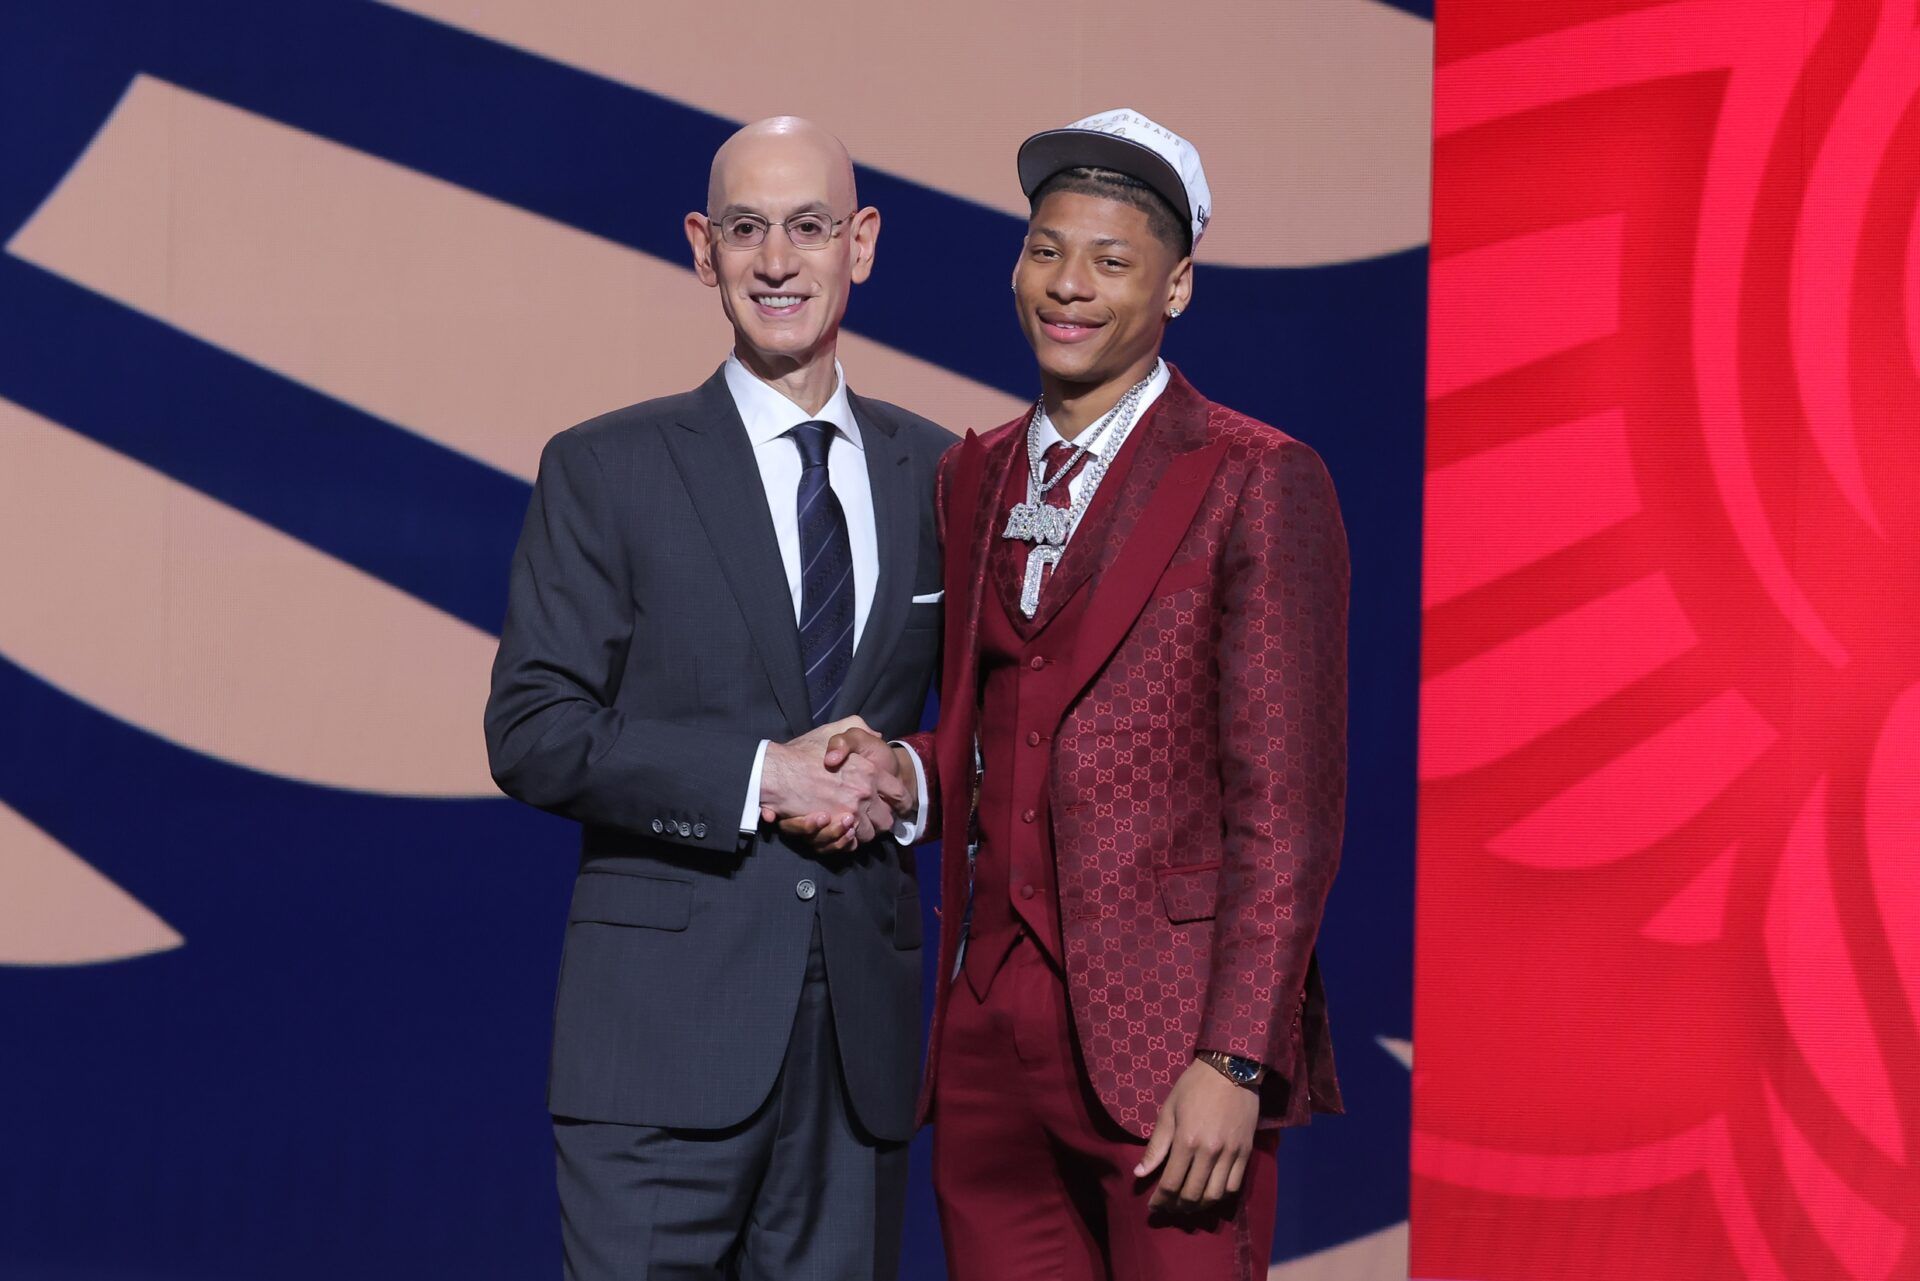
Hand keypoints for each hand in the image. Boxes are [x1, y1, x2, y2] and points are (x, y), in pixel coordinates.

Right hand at [758, 717, 906, 851]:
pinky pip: (850, 843)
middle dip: (880, 821)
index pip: (900, 795)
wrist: (776, 771)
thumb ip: (859, 728)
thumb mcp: (834, 731)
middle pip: (887, 820)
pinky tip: (842, 833)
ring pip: (869, 834)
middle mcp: (864, 792)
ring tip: (852, 825)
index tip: (892, 805)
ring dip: (862, 832)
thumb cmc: (803, 751)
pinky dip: (847, 841)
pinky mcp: (834, 826)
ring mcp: (850, 811)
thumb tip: (878, 734)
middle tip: (869, 817)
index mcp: (870, 770)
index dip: (899, 802)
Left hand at [1134, 1060, 1260, 1213]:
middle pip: (1192, 1195)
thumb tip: (1139, 1174)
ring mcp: (1230, 1154)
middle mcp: (1209, 1152)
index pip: (1171, 1184)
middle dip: (1177, 1207)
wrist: (1231, 1068)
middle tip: (1168, 1208)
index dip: (1160, 1201)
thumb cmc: (1193, 1086)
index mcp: (1186, 1140)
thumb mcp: (1168, 1110)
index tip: (1152, 1207)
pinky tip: (1209, 1195)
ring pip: (1214, 1196)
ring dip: (1199, 1207)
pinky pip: (1234, 1186)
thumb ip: (1156, 1146)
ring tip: (1188, 1206)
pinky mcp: (1246, 1152)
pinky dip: (1220, 1197)